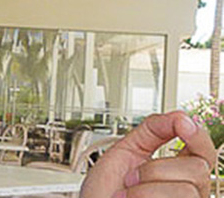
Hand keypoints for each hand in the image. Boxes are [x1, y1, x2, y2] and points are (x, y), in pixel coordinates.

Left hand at [80, 110, 214, 197]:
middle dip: (155, 169)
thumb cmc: (102, 192)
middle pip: (198, 168)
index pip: (204, 151)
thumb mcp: (124, 152)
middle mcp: (187, 192)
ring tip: (127, 196)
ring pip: (187, 190)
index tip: (181, 123)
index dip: (199, 134)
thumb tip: (178, 116)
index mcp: (177, 173)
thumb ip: (151, 131)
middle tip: (129, 179)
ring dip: (145, 190)